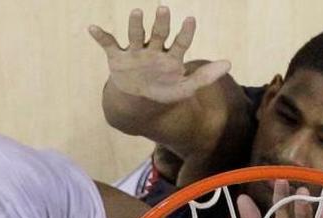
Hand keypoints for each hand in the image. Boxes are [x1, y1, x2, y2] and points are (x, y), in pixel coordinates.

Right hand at [89, 6, 229, 103]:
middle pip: (158, 33)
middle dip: (161, 22)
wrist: (138, 103)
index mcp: (171, 57)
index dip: (185, 32)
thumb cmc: (164, 92)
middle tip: (164, 9)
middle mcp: (154, 50)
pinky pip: (108, 44)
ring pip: (136, 35)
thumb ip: (206, 76)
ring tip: (137, 13)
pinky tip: (93, 28)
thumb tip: (229, 63)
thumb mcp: (185, 88)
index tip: (190, 19)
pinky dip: (100, 36)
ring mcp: (135, 53)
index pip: (180, 42)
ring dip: (136, 24)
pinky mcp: (118, 57)